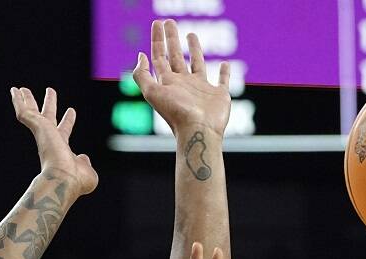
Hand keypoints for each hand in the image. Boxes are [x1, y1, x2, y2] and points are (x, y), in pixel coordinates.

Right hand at [11, 86, 97, 196]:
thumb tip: (83, 158)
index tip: (71, 110)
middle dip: (50, 104)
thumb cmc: (76, 181)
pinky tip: (14, 90)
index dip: (68, 121)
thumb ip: (84, 163)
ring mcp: (43, 134)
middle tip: (50, 90)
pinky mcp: (38, 127)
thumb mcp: (87, 172)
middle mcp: (51, 141)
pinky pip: (25, 113)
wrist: (64, 180)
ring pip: (32, 113)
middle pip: (48, 118)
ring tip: (22, 88)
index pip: (64, 132)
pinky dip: (18, 101)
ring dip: (28, 100)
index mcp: (62, 150)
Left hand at [133, 20, 230, 136]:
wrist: (198, 130)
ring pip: (197, 64)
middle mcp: (183, 84)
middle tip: (170, 22)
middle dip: (172, 39)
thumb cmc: (176, 113)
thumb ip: (142, 75)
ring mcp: (201, 90)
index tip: (157, 22)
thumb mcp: (152, 92)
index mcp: (168, 83)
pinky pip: (223, 80)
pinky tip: (225, 64)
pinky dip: (225, 73)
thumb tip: (140, 56)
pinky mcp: (219, 95)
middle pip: (176, 56)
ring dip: (194, 50)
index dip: (157, 39)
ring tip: (191, 34)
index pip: (159, 56)